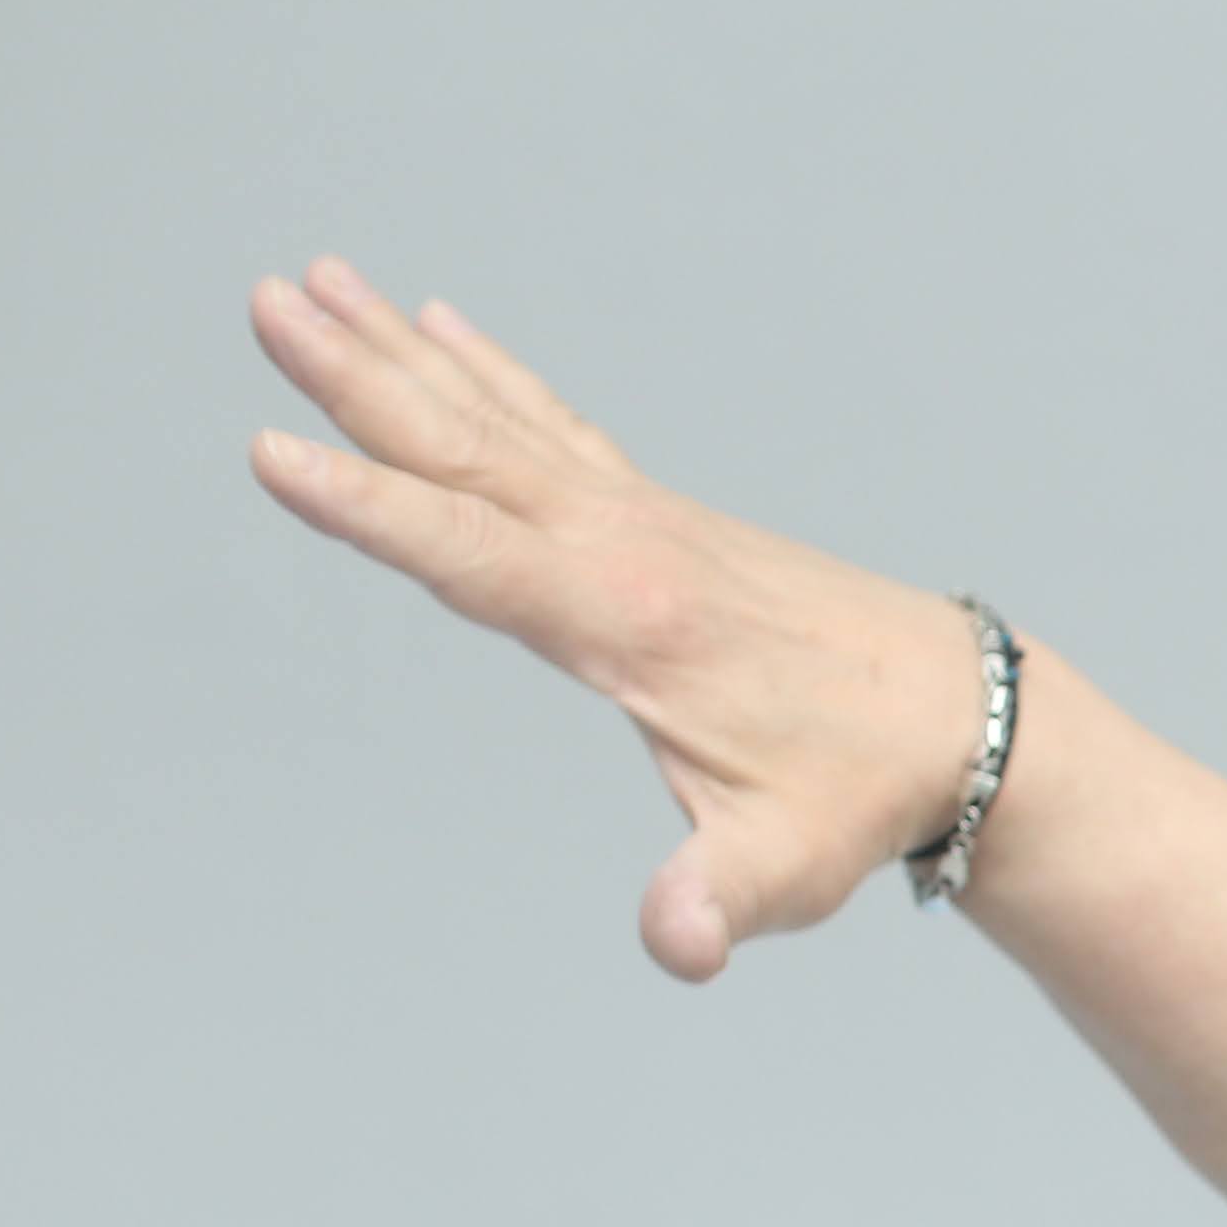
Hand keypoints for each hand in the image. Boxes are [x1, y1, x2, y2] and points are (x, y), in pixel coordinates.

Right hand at [246, 258, 986, 981]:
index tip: (272, 453)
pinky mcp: (660, 516)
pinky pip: (551, 425)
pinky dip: (486, 372)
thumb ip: (719, 902)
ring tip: (312, 279)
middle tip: (263, 298)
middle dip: (357, 379)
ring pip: (496, 418)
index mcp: (629, 621)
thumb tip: (679, 946)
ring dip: (398, 352)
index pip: (471, 555)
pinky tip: (434, 322)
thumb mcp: (789, 869)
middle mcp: (625, 546)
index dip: (368, 510)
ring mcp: (643, 519)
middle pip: (466, 451)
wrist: (963, 715)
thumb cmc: (866, 794)